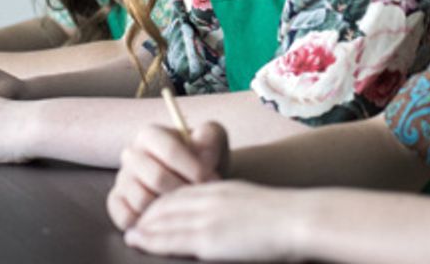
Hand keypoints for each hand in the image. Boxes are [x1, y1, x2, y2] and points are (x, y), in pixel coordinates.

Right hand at [108, 121, 227, 230]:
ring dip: (168, 209)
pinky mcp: (116, 202)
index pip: (170, 150)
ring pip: (142, 200)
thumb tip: (201, 154)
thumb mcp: (212, 140)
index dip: (194, 168)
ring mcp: (121, 179)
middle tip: (201, 197)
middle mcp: (131, 154)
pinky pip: (126, 218)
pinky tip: (166, 219)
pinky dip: (147, 224)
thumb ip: (210, 136)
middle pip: (157, 178)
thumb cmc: (203, 158)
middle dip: (184, 190)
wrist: (194, 178)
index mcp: (150, 134)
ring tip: (186, 207)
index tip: (213, 179)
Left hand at [124, 181, 306, 260]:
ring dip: (143, 227)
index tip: (152, 210)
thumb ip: (238, 209)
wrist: (299, 219)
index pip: (184, 192)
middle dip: (149, 213)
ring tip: (130, 234)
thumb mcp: (257, 204)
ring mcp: (207, 217)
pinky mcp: (208, 238)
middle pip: (169, 203)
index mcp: (223, 189)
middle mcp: (210, 198)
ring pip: (163, 219)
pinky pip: (169, 238)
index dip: (165, 201)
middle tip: (134, 223)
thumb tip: (234, 222)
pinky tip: (136, 240)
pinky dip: (149, 239)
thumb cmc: (288, 217)